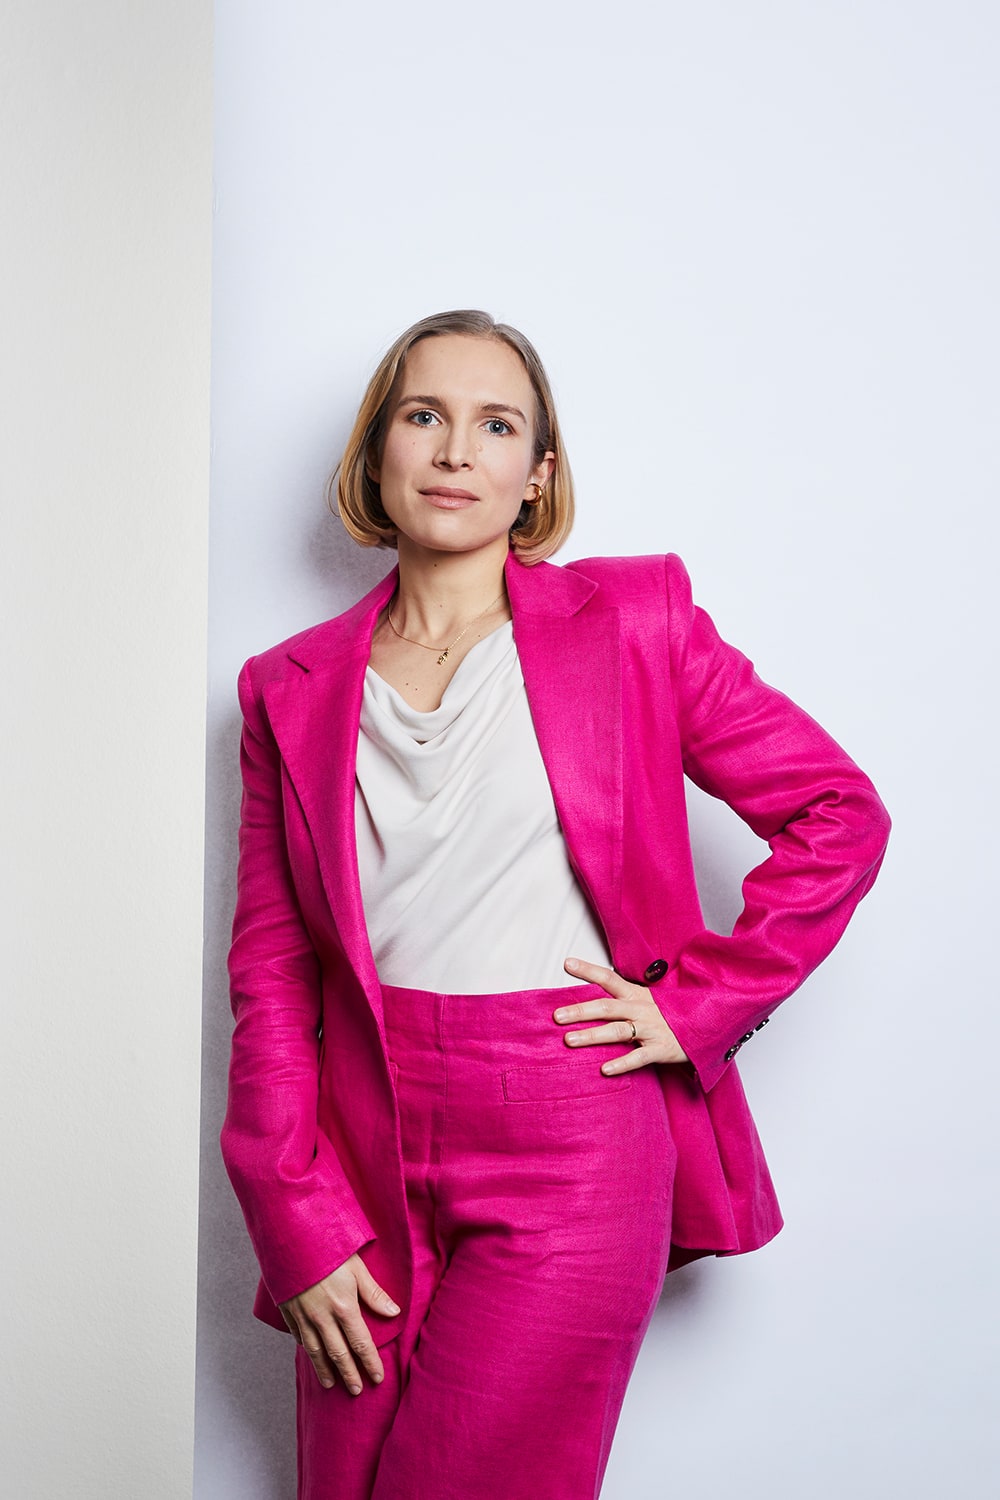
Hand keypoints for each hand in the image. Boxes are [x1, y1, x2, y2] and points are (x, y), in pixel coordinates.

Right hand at [279, 1252, 400, 1393]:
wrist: (292, 1239)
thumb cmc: (329, 1249)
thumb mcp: (357, 1267)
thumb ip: (375, 1292)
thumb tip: (395, 1312)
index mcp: (344, 1307)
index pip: (361, 1343)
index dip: (370, 1363)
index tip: (377, 1377)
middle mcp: (323, 1317)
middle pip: (338, 1353)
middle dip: (349, 1374)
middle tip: (356, 1391)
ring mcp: (304, 1316)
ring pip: (315, 1351)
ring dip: (324, 1370)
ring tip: (331, 1384)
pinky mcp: (289, 1311)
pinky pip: (298, 1336)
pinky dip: (306, 1349)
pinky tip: (311, 1355)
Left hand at [554, 956, 688, 1072]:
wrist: (709, 1025)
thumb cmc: (672, 1015)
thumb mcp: (649, 1000)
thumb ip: (625, 999)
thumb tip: (594, 1001)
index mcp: (637, 995)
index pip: (609, 978)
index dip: (588, 970)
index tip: (567, 963)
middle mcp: (641, 1009)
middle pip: (606, 1007)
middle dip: (580, 1011)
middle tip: (557, 1016)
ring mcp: (651, 1029)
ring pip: (617, 1031)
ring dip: (592, 1036)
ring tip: (569, 1040)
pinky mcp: (661, 1049)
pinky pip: (639, 1057)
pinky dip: (622, 1063)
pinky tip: (604, 1069)